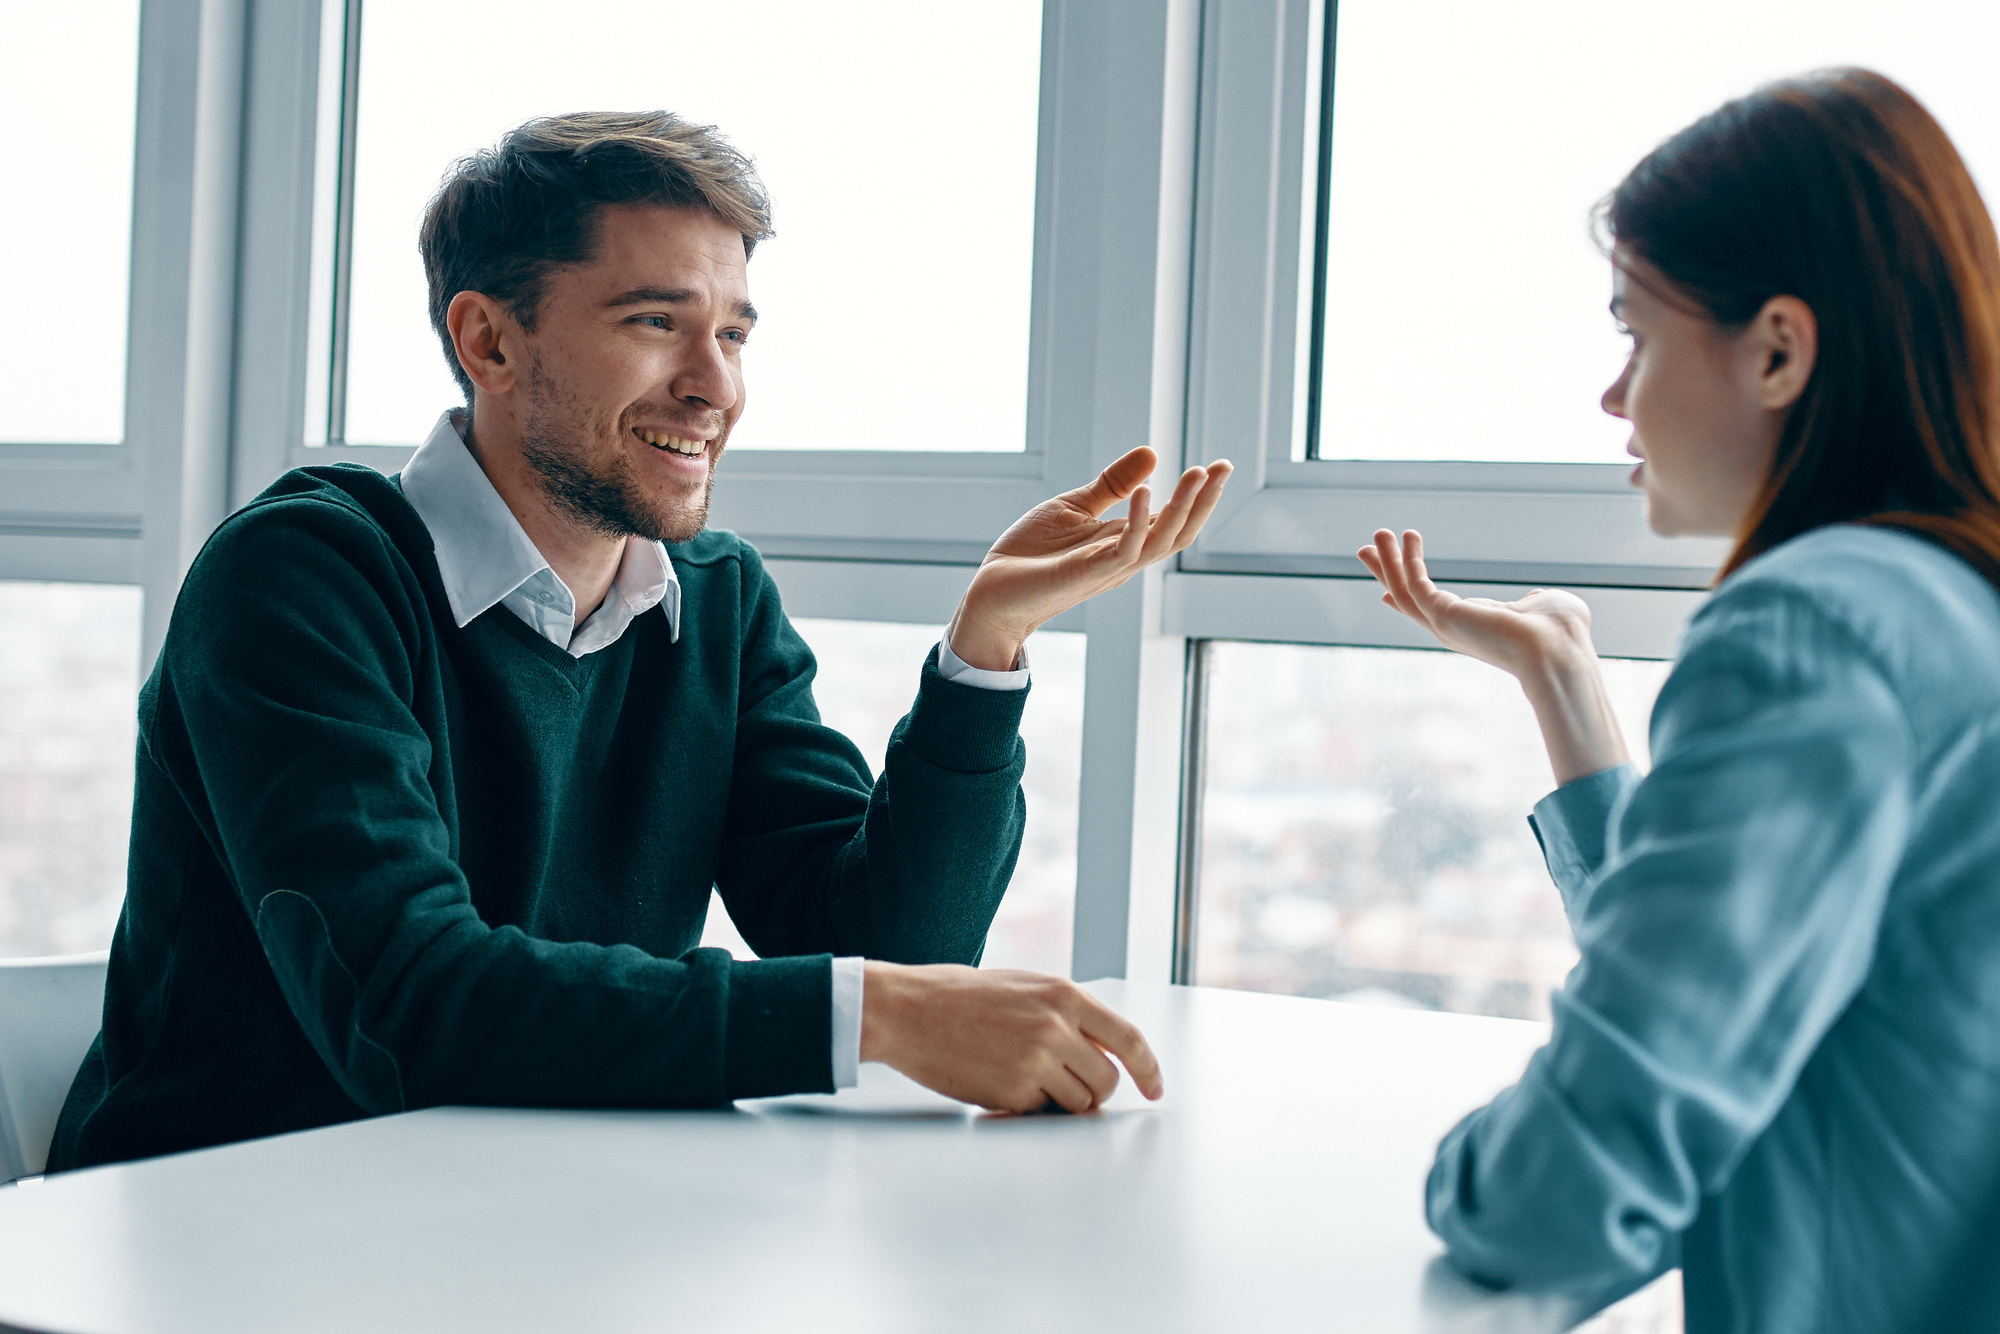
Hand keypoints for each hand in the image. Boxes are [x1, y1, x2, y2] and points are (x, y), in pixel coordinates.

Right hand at [860, 962, 1164, 1112]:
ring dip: (1061, 1103)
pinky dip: (1027, 1109)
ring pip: (1079, 1104)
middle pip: (1106, 1081)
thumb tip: (1098, 1048)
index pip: (1128, 1038)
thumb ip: (1063, 1012)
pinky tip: (998, 1084)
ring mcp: (1035, 1062)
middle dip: (1094, 1091)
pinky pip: (1040, 1114)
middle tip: (1066, 1086)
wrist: (907, 1011)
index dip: (1149, 1069)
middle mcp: (1056, 1027)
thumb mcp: (1023, 986)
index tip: (1155, 1088)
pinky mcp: (1012, 1092)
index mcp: (1063, 995)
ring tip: (1025, 1080)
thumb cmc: (958, 996)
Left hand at [948, 448, 1233, 670]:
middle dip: (1204, 501)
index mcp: (1124, 542)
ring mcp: (1109, 568)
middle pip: (1179, 533)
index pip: (1173, 520)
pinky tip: (1147, 492)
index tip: (1220, 466)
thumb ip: (1113, 485)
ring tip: (1198, 474)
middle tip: (1224, 467)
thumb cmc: (1031, 554)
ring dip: (1182, 508)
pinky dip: (1139, 522)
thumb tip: (1152, 454)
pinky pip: (1124, 550)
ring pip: (1161, 543)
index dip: (1199, 496)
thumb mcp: (1076, 507)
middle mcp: (1124, 558)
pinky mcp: (1087, 574)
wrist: (993, 590)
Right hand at [1357, 528, 1628, 784]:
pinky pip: (1413, 584)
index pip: (1431, 612)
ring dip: (1387, 561)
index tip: (1386, 591)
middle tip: (1367, 549)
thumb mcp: (1546, 606)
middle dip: (1386, 573)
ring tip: (1379, 532)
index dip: (1409, 597)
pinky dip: (1406, 559)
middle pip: (1406, 600)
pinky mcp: (1442, 615)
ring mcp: (1445, 625)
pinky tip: (1407, 536)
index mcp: (1474, 628)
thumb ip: (1534, 600)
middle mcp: (1454, 629)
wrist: (1559, 650)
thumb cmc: (1562, 633)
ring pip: (1403, 591)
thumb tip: (1535, 598)